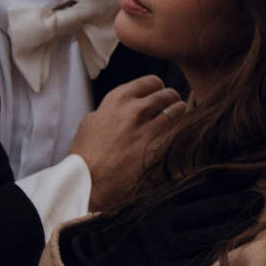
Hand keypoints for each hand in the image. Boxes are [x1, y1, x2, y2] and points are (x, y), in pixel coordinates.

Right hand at [58, 171, 264, 265]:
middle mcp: (161, 222)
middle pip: (208, 209)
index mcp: (157, 202)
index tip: (247, 174)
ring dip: (234, 227)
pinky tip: (234, 250)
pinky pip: (194, 262)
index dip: (224, 181)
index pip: (197, 186)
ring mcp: (162, 247)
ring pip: (207, 235)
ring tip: (257, 219)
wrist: (91, 263)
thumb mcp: (143, 207)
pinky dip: (215, 255)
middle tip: (262, 195)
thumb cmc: (125, 232)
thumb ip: (170, 198)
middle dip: (237, 202)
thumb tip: (205, 184)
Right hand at [70, 75, 180, 210]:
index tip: (159, 96)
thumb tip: (123, 107)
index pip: (151, 81)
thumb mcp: (90, 122)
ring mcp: (148, 129)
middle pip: (168, 94)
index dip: (157, 89)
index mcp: (117, 99)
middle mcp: (135, 110)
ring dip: (179, 114)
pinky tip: (177, 137)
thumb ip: (110, 109)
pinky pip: (178, 132)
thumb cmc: (85, 155)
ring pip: (178, 110)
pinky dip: (180, 132)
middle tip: (171, 108)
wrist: (86, 184)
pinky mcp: (158, 148)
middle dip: (171, 100)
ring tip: (177, 121)